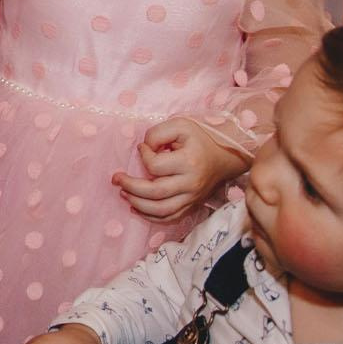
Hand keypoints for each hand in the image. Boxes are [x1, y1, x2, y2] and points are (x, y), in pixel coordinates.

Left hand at [113, 116, 243, 221]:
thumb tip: (144, 149)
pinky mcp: (192, 206)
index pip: (155, 166)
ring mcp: (193, 198)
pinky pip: (170, 218)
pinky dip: (151, 216)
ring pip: (161, 211)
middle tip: (116, 179)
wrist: (226, 156)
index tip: (142, 148)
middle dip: (130, 187)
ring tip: (123, 194)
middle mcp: (191, 183)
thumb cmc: (200, 138)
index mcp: (189, 162)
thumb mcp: (180, 125)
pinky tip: (136, 207)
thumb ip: (157, 133)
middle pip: (155, 193)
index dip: (143, 155)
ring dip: (137, 204)